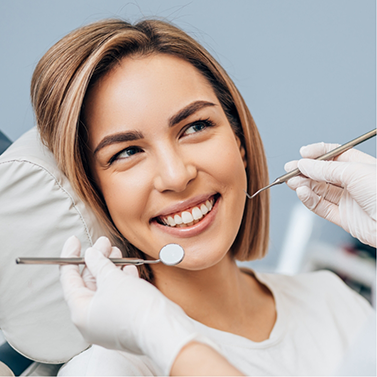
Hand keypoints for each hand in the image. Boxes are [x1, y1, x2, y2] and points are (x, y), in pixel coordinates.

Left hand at [60, 236, 216, 374]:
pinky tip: (128, 268)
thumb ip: (99, 263)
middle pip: (88, 283)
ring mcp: (108, 324)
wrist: (163, 330)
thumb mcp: (112, 278)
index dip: (70, 256)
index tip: (74, 241)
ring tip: (116, 250)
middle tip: (103, 242)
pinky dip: (121, 281)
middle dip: (96, 260)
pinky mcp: (124, 323)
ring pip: (105, 289)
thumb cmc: (135, 307)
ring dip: (110, 268)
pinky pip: (118, 298)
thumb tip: (90, 254)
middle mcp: (91, 321)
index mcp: (80, 313)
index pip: (69, 280)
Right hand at [285, 142, 375, 246]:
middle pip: (323, 173)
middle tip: (290, 170)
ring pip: (319, 190)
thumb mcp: (354, 172)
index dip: (317, 153)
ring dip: (303, 185)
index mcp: (360, 165)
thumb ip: (325, 169)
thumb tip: (304, 165)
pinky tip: (302, 193)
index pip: (335, 154)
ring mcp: (348, 200)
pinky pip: (321, 207)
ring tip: (291, 182)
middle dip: (305, 170)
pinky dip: (309, 199)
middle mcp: (353, 182)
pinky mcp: (343, 217)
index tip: (303, 153)